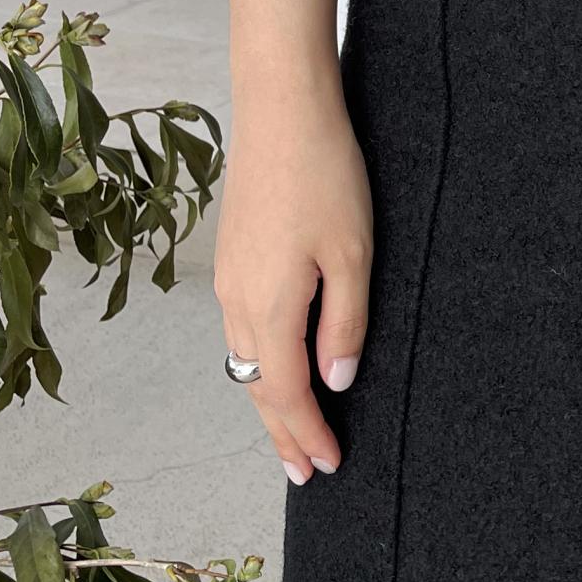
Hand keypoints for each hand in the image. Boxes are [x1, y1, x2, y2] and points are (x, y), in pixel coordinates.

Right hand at [215, 81, 371, 484]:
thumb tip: (336, 383)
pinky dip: (259, 364)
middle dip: (282, 434)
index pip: (285, 394)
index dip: (308, 434)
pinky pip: (242, 331)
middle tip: (306, 473)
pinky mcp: (231, 257)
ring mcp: (228, 279)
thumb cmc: (325, 175)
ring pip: (245, 361)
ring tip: (292, 433)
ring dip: (268, 402)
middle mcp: (237, 301)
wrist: (281, 109)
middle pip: (256, 387)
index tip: (330, 467)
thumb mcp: (352, 254)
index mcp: (268, 307)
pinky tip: (276, 366)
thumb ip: (344, 324)